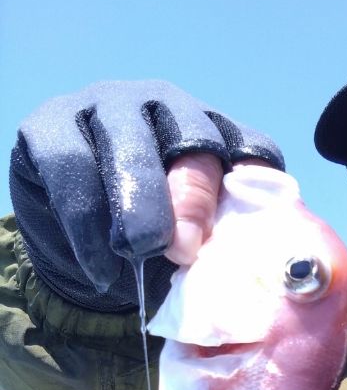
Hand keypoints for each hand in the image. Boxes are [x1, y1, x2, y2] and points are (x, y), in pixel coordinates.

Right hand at [10, 80, 283, 312]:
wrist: (80, 248)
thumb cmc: (152, 248)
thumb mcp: (189, 250)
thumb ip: (216, 251)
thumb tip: (240, 282)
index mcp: (217, 137)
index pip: (250, 148)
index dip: (253, 187)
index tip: (248, 233)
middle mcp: (166, 108)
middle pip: (191, 138)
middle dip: (191, 196)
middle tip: (182, 250)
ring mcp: (107, 107)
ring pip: (127, 142)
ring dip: (136, 203)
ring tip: (135, 253)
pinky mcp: (50, 125)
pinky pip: (72, 164)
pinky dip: (85, 221)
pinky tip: (99, 267)